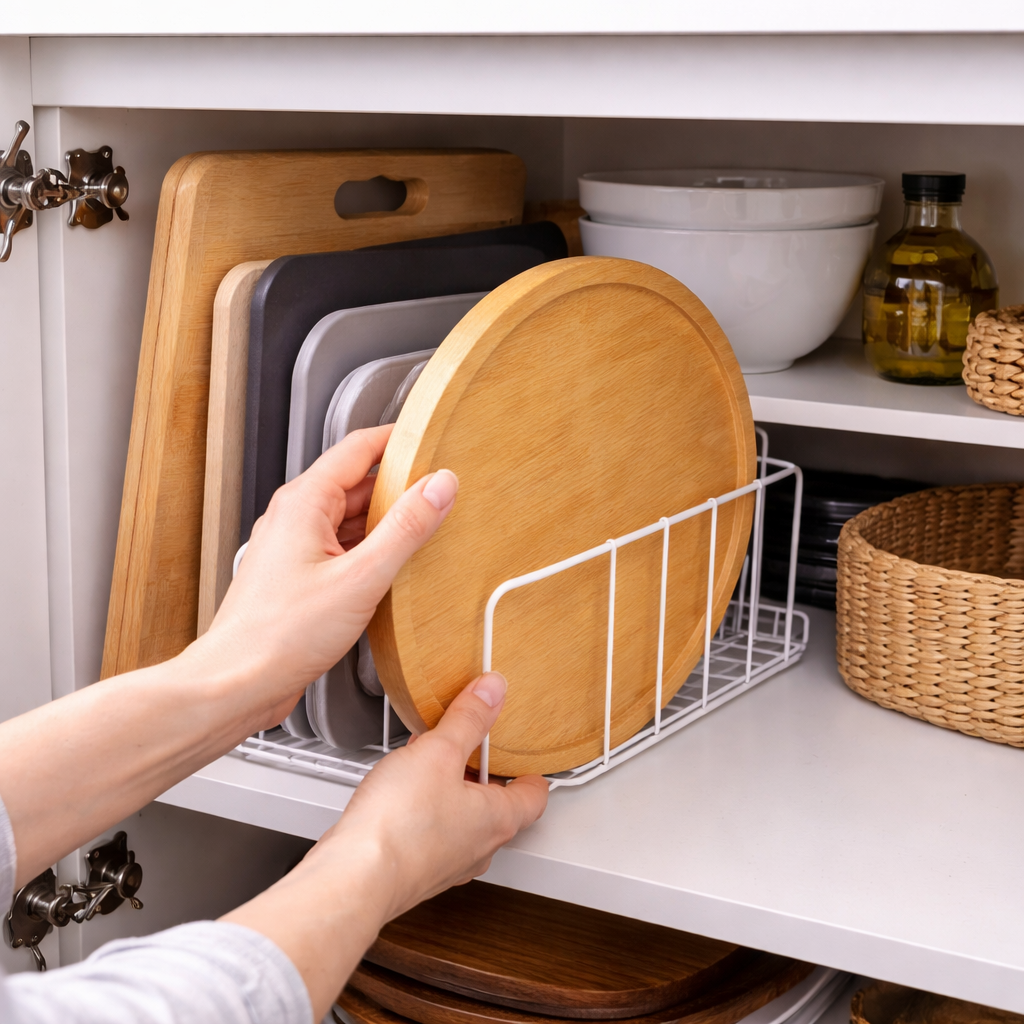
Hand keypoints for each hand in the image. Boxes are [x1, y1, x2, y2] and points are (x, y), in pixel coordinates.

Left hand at [199, 424, 459, 726]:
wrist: (236, 684)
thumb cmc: (279, 636)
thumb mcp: (360, 578)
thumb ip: (405, 529)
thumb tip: (438, 486)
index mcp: (304, 502)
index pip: (359, 448)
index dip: (400, 440)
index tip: (432, 440)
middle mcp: (295, 518)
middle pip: (358, 483)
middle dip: (400, 486)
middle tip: (441, 492)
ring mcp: (295, 547)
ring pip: (350, 519)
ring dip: (387, 523)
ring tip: (425, 532)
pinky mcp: (299, 577)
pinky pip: (342, 549)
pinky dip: (371, 552)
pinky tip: (394, 571)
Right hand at [223, 673, 548, 1019]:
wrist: (354, 878)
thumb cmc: (399, 825)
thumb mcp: (439, 752)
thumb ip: (468, 719)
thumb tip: (493, 692)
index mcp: (498, 819)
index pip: (535, 794)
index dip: (528, 769)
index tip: (519, 751)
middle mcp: (479, 848)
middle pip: (497, 805)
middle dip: (481, 773)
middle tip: (468, 746)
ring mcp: (448, 864)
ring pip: (463, 821)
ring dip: (450, 790)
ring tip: (428, 762)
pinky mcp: (417, 871)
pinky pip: (432, 835)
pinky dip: (425, 811)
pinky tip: (401, 793)